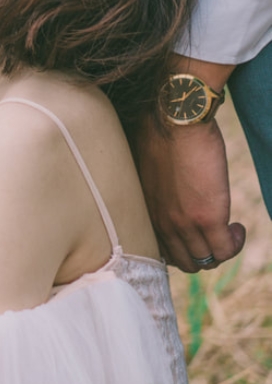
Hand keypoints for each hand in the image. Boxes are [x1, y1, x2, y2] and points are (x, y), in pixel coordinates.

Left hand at [132, 115, 244, 271]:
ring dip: (221, 250)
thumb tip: (170, 191)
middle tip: (217, 236)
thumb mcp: (151, 171)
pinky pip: (225, 250)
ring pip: (205, 260)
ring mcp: (184, 223)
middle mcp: (162, 223)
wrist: (173, 122)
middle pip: (185, 261)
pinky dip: (235, 244)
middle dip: (203, 254)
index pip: (163, 249)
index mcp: (147, 211)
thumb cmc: (161, 136)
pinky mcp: (208, 217)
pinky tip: (237, 227)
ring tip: (229, 230)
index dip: (183, 247)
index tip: (196, 235)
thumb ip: (159, 190)